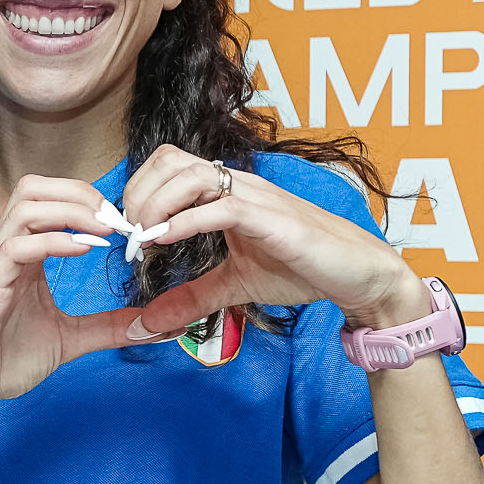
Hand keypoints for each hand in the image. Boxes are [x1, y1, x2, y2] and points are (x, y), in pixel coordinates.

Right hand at [0, 174, 142, 448]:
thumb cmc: (2, 362)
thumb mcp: (68, 339)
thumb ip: (107, 327)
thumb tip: (152, 325)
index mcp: (22, 256)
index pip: (49, 200)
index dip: (87, 201)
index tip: (123, 222)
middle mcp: (4, 252)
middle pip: (35, 189)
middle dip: (79, 193)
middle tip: (115, 219)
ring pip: (25, 208)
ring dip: (70, 211)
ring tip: (104, 229)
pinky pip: (16, 248)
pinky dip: (52, 241)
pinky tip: (82, 250)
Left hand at [112, 146, 428, 338]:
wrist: (356, 273)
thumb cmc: (301, 267)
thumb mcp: (234, 284)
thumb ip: (191, 297)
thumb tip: (148, 323)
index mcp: (226, 192)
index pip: (167, 166)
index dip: (137, 191)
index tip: (126, 231)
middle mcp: (238, 185)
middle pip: (169, 160)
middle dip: (137, 193)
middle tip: (129, 234)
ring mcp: (256, 197)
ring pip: (191, 174)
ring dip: (156, 204)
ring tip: (145, 238)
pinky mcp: (274, 218)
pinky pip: (223, 206)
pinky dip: (187, 221)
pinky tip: (166, 241)